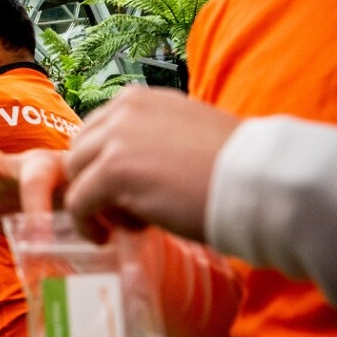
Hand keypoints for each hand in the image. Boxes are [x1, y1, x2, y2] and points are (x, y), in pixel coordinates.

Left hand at [65, 86, 239, 242]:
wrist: (261, 182)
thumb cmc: (236, 167)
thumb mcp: (186, 134)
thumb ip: (152, 139)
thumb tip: (132, 165)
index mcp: (140, 99)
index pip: (96, 130)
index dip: (102, 163)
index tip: (123, 189)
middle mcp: (124, 111)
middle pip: (81, 150)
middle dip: (95, 181)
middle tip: (128, 210)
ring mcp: (116, 140)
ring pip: (76, 175)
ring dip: (94, 202)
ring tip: (130, 223)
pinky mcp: (113, 173)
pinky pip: (78, 202)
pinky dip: (86, 223)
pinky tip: (108, 237)